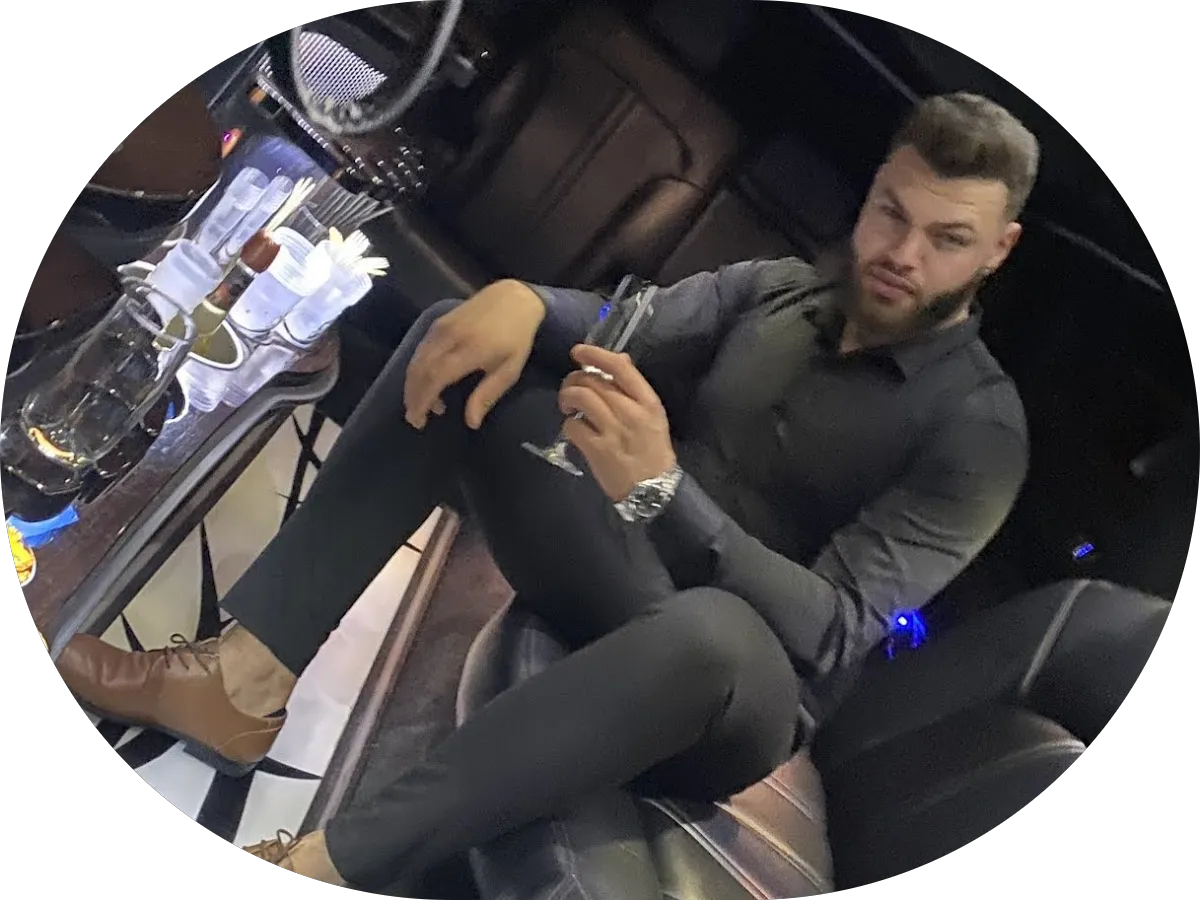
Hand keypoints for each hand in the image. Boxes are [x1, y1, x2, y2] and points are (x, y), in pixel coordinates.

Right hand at [404, 280, 546, 429]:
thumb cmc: (516, 338)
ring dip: (413, 385)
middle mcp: (450, 337)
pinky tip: (425, 383)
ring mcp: (441, 327)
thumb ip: (487, 395)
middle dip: (413, 397)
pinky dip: (417, 369)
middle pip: (420, 370)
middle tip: (415, 418)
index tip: (419, 420)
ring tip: (420, 405)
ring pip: (416, 359)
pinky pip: (420, 349)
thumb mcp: (509, 370)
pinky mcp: (437, 322)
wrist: (513, 299)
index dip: (423, 400)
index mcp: (470, 349)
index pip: (436, 377)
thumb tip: (471, 423)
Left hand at [559, 345, 676, 501]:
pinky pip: (572, 426)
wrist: (654, 488)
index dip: (594, 354)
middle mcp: (629, 411)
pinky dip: (568, 424)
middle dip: (574, 379)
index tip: (578, 352)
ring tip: (568, 406)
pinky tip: (574, 429)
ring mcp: (612, 430)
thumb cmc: (653, 450)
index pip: (618, 367)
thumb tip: (619, 359)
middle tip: (570, 389)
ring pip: (579, 398)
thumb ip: (634, 388)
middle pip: (592, 381)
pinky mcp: (597, 449)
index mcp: (647, 401)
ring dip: (566, 397)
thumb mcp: (652, 414)